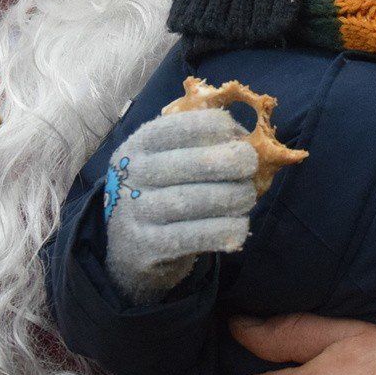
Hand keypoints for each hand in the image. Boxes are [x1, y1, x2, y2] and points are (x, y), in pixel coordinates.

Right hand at [103, 109, 259, 298]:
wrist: (126, 247)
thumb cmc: (159, 192)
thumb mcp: (163, 161)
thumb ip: (196, 145)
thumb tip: (244, 136)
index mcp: (138, 146)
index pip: (177, 127)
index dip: (214, 127)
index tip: (236, 135)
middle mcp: (133, 176)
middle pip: (190, 164)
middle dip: (231, 162)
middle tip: (250, 166)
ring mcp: (137, 212)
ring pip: (194, 201)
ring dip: (232, 198)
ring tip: (247, 198)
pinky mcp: (148, 246)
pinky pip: (193, 236)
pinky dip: (224, 230)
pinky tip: (239, 226)